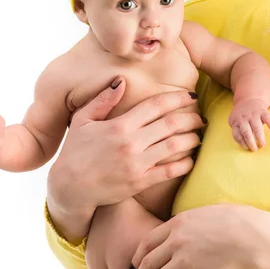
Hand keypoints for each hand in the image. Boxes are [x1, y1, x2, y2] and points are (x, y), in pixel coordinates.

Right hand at [47, 78, 204, 240]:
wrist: (69, 188)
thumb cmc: (75, 151)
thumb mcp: (83, 120)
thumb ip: (103, 99)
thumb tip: (122, 80)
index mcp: (120, 125)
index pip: (156, 106)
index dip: (177, 99)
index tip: (191, 97)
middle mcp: (131, 143)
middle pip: (171, 125)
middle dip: (190, 118)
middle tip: (200, 117)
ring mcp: (137, 164)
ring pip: (174, 147)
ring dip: (192, 139)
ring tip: (199, 135)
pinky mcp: (139, 183)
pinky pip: (168, 172)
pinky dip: (184, 164)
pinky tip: (191, 159)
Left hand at [131, 204, 257, 268]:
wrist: (249, 236)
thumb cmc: (233, 220)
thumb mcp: (203, 212)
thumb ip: (187, 221)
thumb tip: (181, 225)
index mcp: (177, 223)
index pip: (147, 242)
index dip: (138, 257)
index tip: (136, 265)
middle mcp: (176, 241)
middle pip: (146, 263)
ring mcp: (184, 260)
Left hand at [228, 98, 269, 150]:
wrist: (248, 98)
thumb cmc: (242, 115)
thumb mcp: (235, 121)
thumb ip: (238, 131)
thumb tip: (246, 145)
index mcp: (235, 121)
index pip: (237, 134)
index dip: (242, 143)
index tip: (247, 148)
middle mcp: (244, 118)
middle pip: (246, 132)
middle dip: (251, 143)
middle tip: (255, 149)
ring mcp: (254, 114)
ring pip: (257, 127)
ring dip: (260, 138)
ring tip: (262, 145)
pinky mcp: (263, 111)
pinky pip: (268, 120)